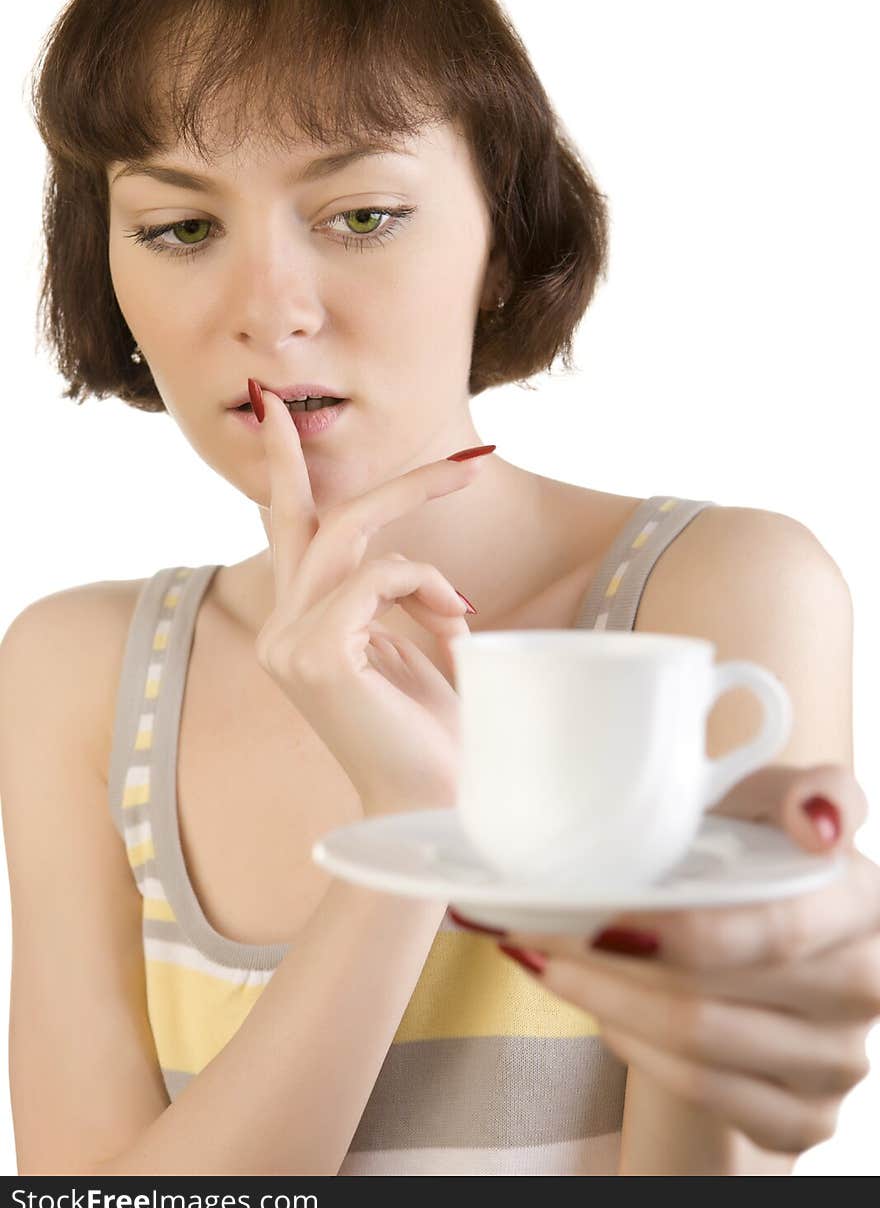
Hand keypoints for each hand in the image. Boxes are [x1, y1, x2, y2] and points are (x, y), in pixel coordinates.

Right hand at [253, 384, 492, 814]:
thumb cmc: (428, 728)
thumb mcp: (403, 644)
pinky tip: (451, 636)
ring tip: (462, 610)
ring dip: (426, 553)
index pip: (286, 528)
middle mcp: (280, 628)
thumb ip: (381, 594)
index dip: (282, 464)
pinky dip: (426, 593)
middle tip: (469, 459)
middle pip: (321, 515)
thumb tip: (402, 556)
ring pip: (354, 536)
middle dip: (395, 482)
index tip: (277, 408)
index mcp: (295, 624)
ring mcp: (289, 641)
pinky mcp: (315, 653)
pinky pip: (379, 577)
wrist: (434, 799)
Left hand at [456, 763, 879, 1154]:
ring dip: (605, 1002)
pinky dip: (635, 1048)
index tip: (600, 916)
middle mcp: (866, 985)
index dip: (685, 931)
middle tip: (534, 931)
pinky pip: (703, 1091)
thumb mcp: (765, 807)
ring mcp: (839, 1058)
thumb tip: (813, 817)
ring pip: (699, 1046)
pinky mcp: (806, 1114)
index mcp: (862, 899)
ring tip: (546, 961)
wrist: (768, 948)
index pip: (776, 930)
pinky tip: (602, 1009)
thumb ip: (789, 792)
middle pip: (717, 991)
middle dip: (609, 961)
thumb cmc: (756, 862)